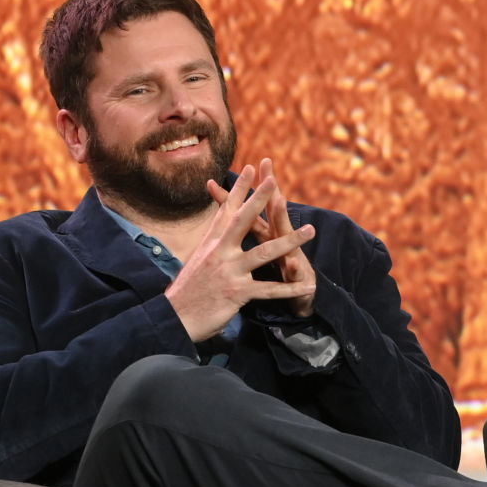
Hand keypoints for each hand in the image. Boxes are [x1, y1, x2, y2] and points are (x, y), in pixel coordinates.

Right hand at [165, 164, 315, 340]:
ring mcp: (229, 271)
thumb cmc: (188, 291)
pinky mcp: (237, 293)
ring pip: (264, 253)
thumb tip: (219, 229)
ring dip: (289, 241)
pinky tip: (307, 287)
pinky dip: (289, 289)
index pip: (227, 211)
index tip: (250, 168)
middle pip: (242, 221)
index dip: (239, 190)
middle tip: (274, 181)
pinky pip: (268, 290)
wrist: (175, 317)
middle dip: (259, 200)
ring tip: (310, 231)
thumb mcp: (198, 261)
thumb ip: (213, 245)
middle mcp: (219, 252)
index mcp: (211, 243)